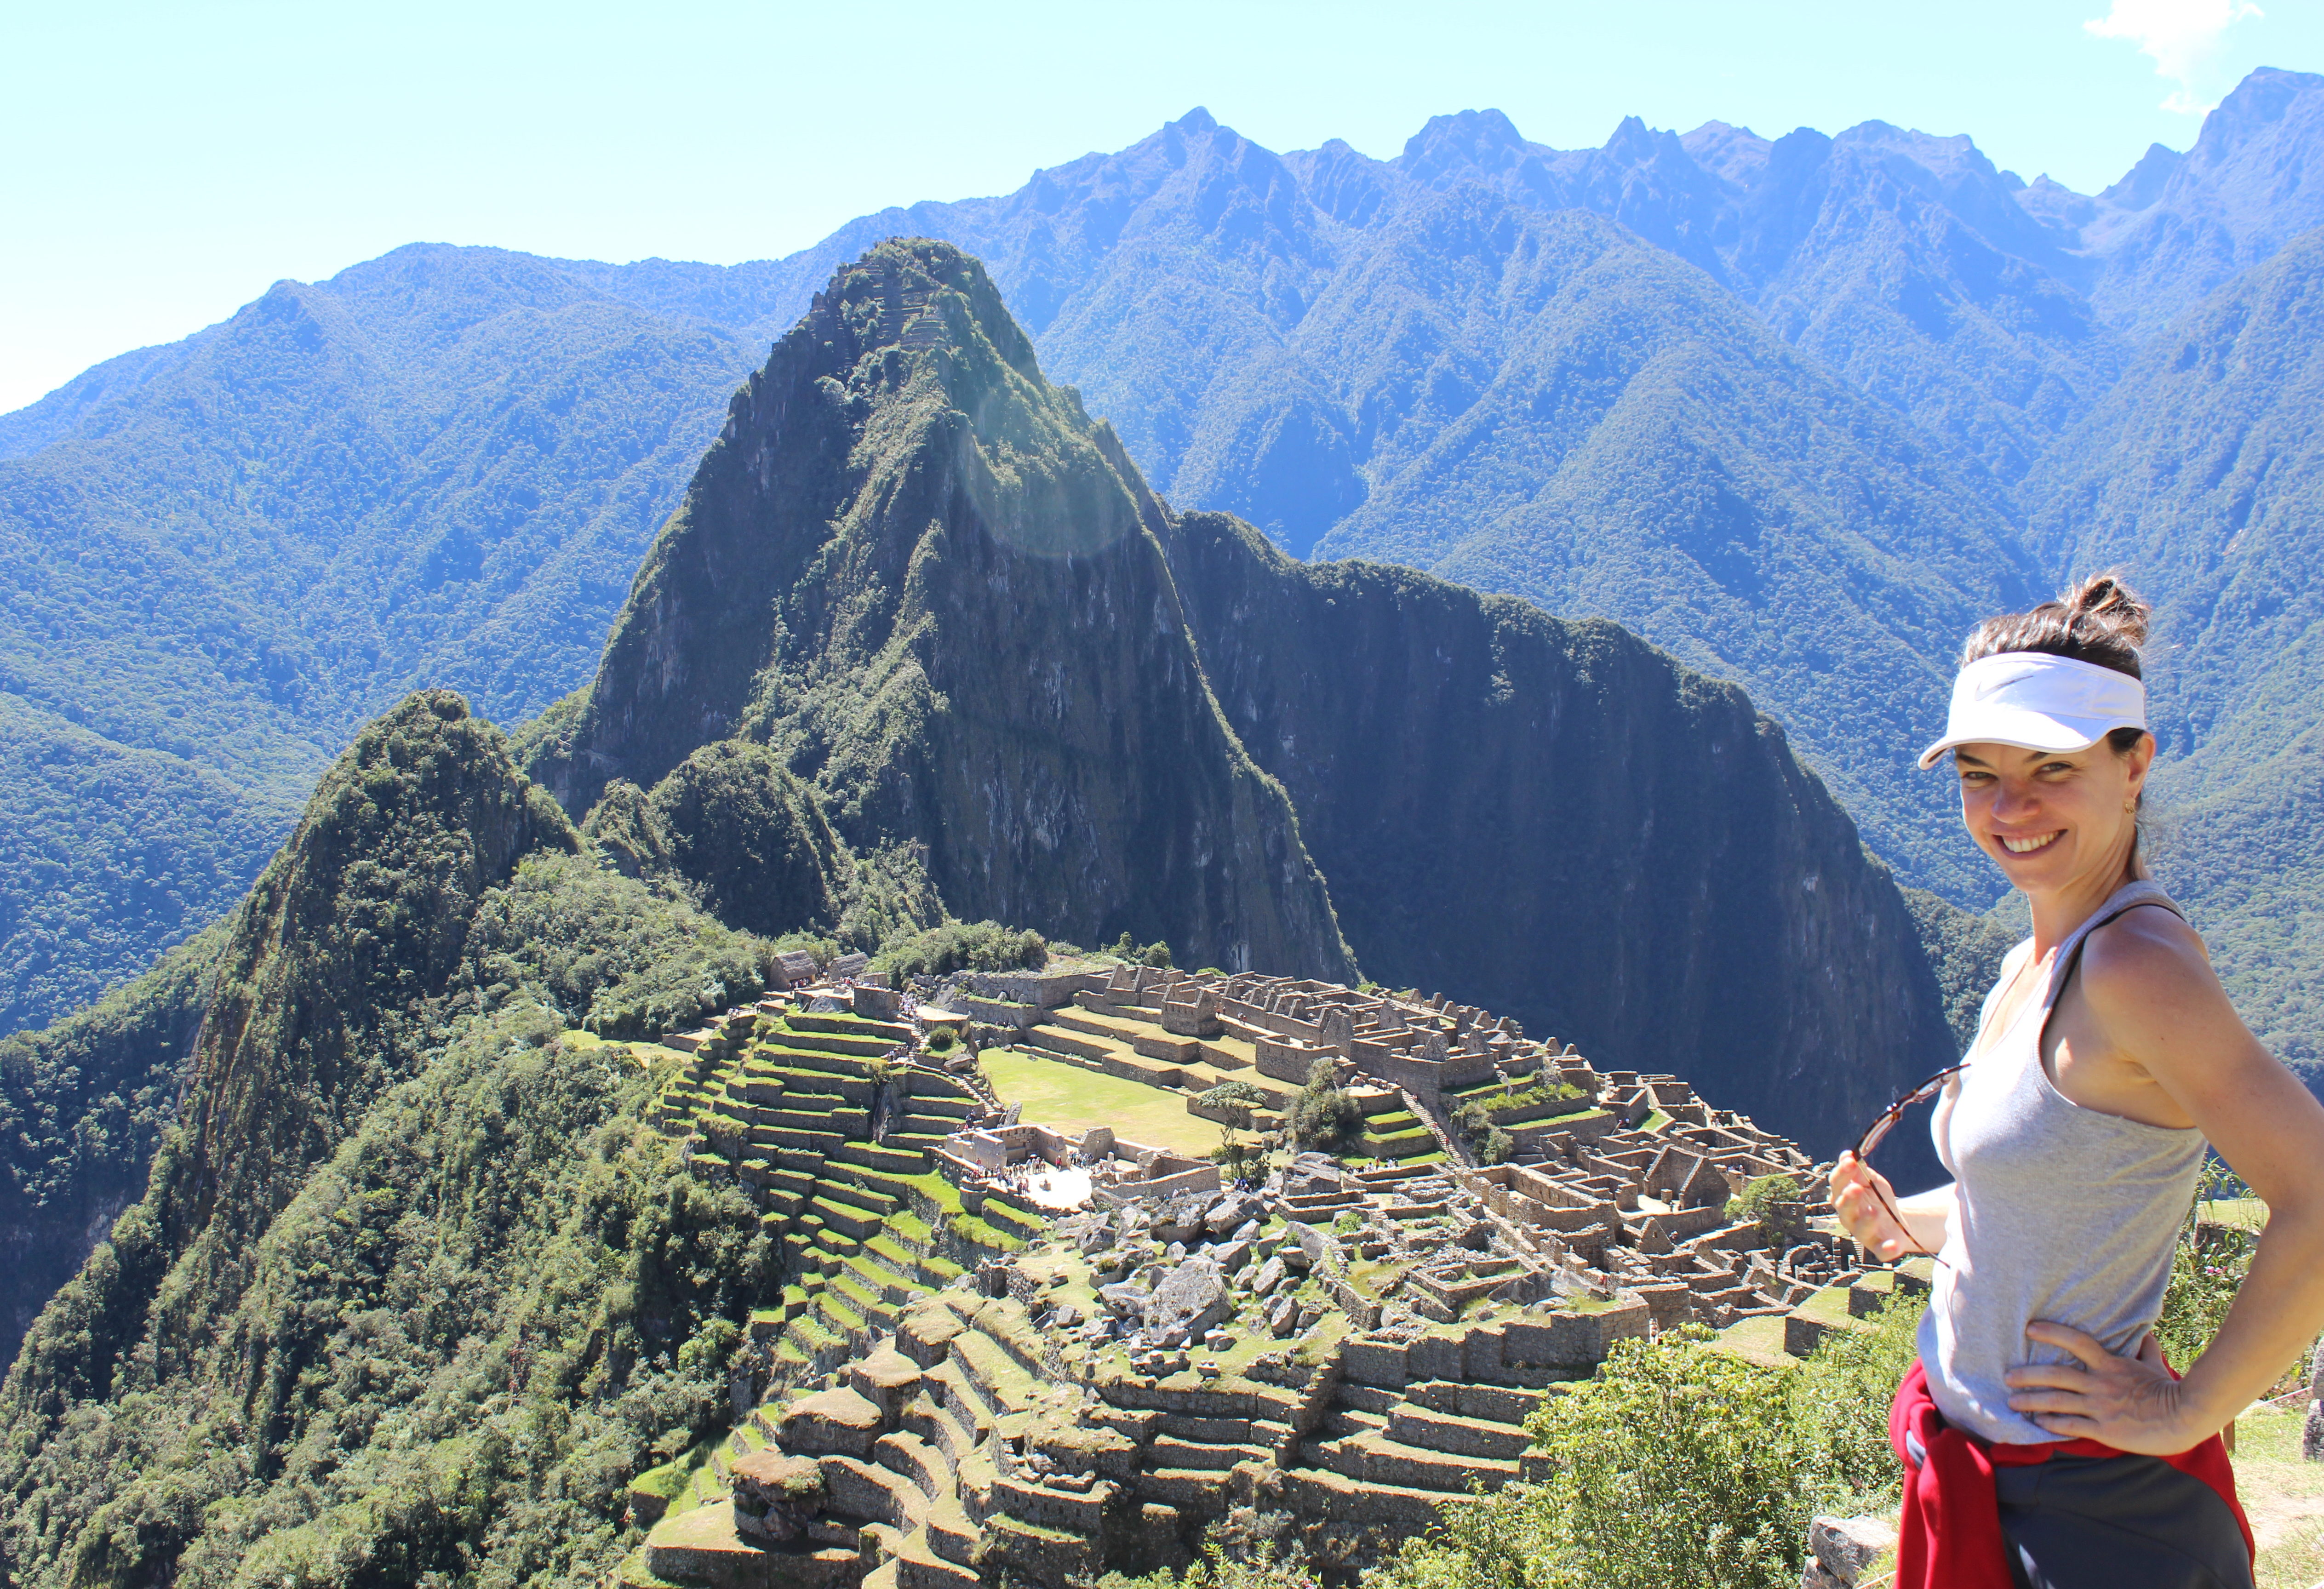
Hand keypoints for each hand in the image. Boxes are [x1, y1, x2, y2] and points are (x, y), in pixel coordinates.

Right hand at [1829, 1151, 1918, 1261]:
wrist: (1897, 1222)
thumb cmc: (1880, 1199)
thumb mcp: (1873, 1182)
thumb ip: (1861, 1172)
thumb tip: (1849, 1156)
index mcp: (1843, 1197)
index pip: (1837, 1184)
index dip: (1842, 1173)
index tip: (1850, 1160)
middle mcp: (1849, 1216)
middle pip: (1844, 1207)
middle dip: (1849, 1198)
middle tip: (1856, 1188)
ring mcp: (1863, 1233)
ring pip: (1860, 1229)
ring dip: (1866, 1221)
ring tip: (1874, 1212)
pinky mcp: (1879, 1248)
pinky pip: (1881, 1251)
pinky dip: (1886, 1249)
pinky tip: (1893, 1245)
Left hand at [2004, 1325, 2206, 1452]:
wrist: (2185, 1418)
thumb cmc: (2171, 1392)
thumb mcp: (2156, 1366)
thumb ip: (2146, 1349)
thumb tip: (2145, 1333)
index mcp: (2111, 1364)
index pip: (2077, 1341)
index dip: (2052, 1333)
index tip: (2030, 1328)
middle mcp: (2100, 1383)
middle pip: (2056, 1375)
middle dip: (2028, 1375)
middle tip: (2007, 1376)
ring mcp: (2101, 1407)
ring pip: (2057, 1401)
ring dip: (2031, 1401)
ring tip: (2012, 1402)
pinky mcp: (2105, 1429)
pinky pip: (2072, 1425)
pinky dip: (2052, 1424)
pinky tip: (2039, 1423)